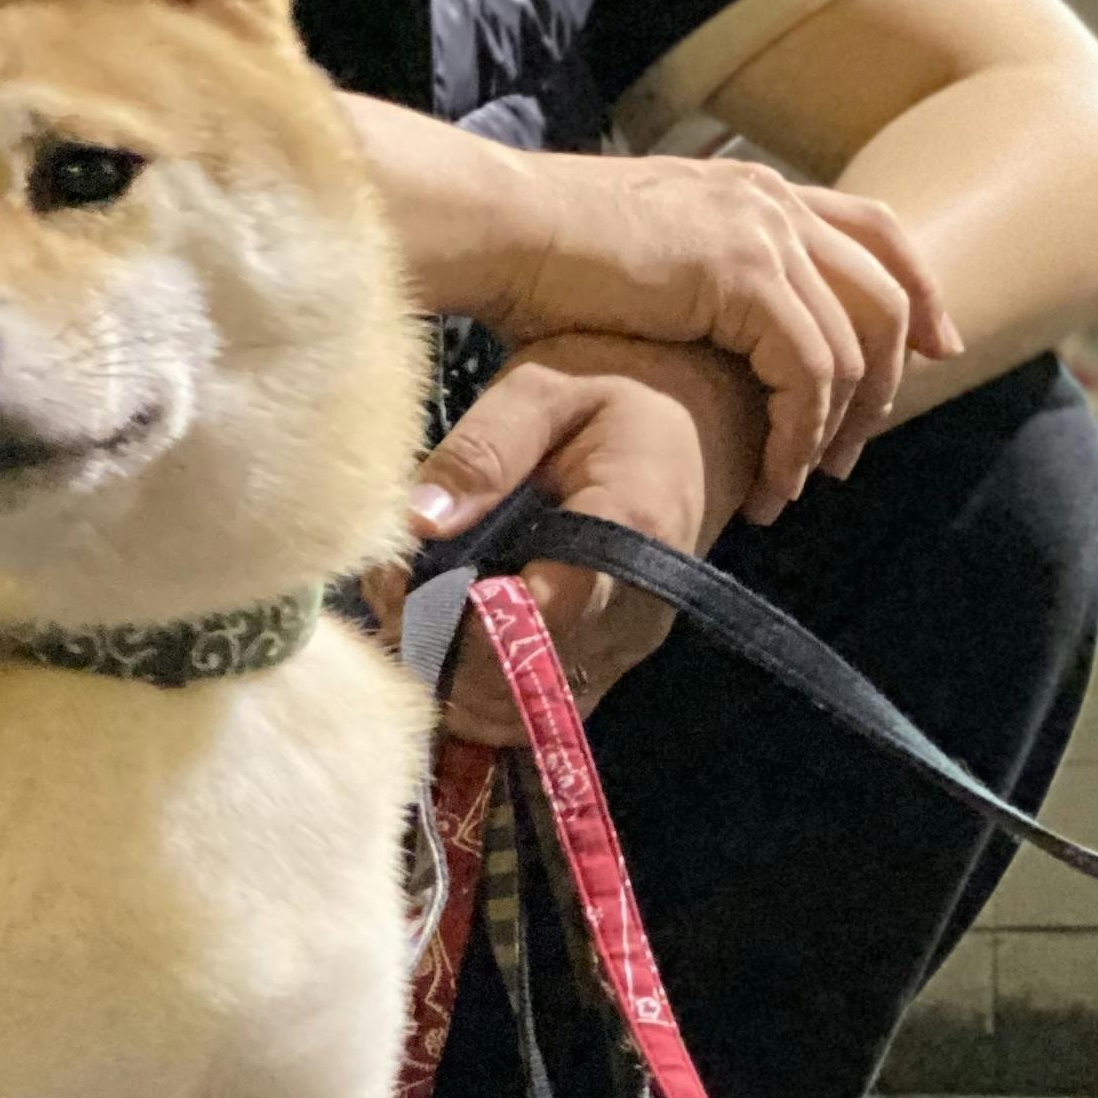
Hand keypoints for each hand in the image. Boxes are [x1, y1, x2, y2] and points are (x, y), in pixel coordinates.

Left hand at [374, 332, 767, 748]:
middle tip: (393, 584)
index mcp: (629, 528)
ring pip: (520, 706)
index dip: (456, 619)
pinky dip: (477, 682)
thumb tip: (415, 523)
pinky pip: (535, 706)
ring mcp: (628, 643)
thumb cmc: (619, 394)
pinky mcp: (613, 661)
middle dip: (437, 647)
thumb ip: (481, 452)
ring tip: (414, 600)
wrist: (704, 422)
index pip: (540, 616)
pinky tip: (449, 623)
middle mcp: (638, 605)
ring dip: (449, 671)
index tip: (401, 581)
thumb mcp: (544, 391)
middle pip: (520, 676)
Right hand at [489, 156, 954, 515]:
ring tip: (797, 486)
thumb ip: (708, 278)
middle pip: (887, 293)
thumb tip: (723, 326)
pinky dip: (800, 437)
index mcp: (756, 189)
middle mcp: (773, 201)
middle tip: (852, 457)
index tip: (938, 353)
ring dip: (833, 431)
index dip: (920, 292)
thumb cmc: (549, 256)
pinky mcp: (745, 278)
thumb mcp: (653, 256)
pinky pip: (809, 375)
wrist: (504, 229)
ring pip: (854, 347)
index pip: (878, 229)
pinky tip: (773, 478)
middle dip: (888, 384)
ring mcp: (764, 234)